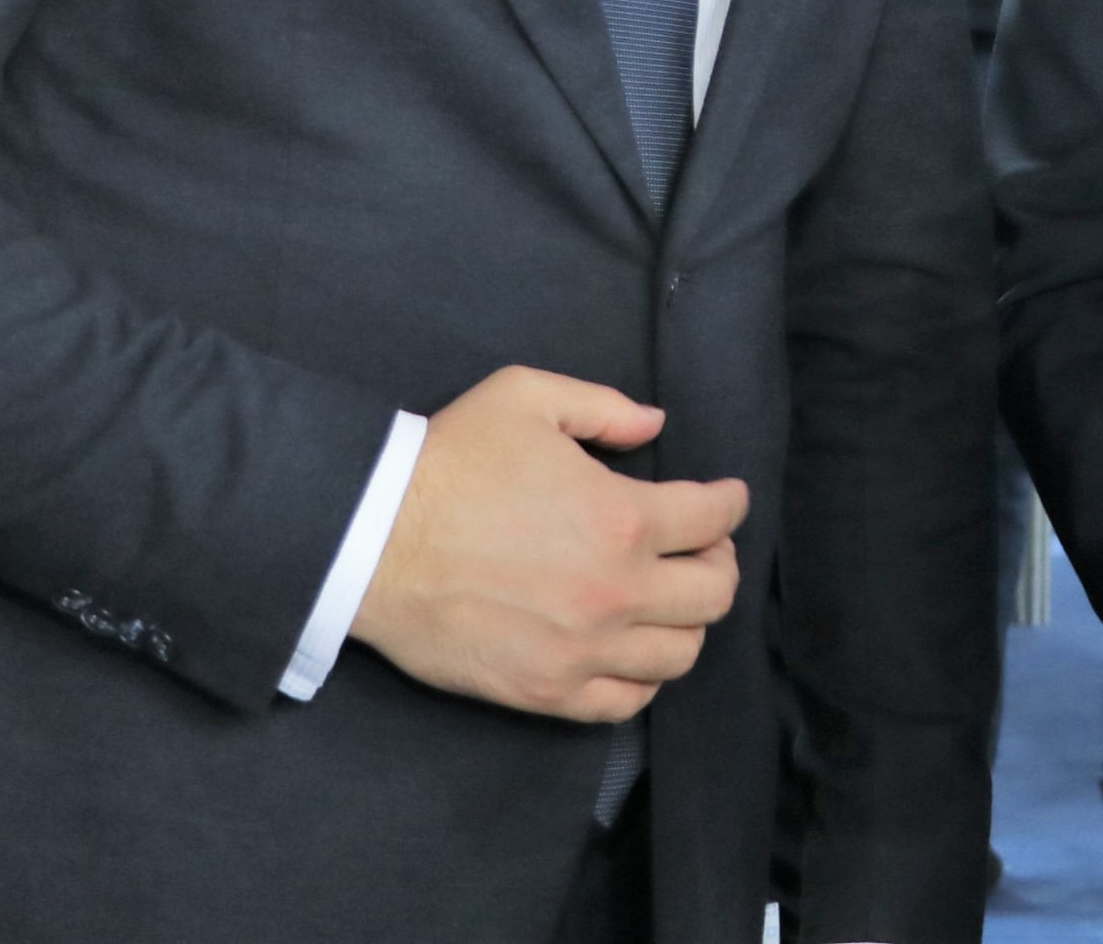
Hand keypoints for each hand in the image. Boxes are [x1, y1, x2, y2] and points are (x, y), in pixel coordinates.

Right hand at [349, 366, 748, 720]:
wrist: (371, 540)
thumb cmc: (449, 462)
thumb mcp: (526, 398)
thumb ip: (603, 407)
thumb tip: (654, 425)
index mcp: (623, 518)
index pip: (715, 519)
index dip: (731, 503)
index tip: (727, 499)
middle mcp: (616, 592)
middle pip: (715, 594)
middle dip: (720, 563)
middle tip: (700, 549)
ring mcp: (583, 650)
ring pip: (680, 655)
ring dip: (686, 622)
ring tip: (667, 599)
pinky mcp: (545, 692)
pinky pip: (625, 703)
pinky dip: (642, 679)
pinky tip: (630, 650)